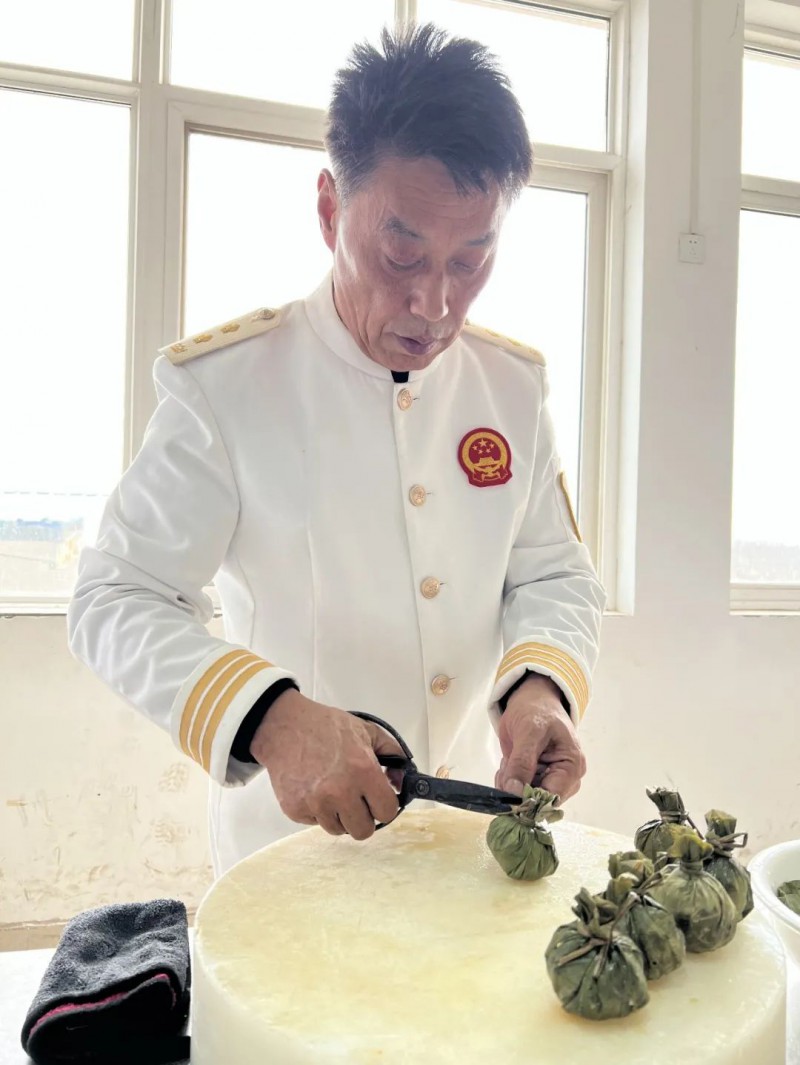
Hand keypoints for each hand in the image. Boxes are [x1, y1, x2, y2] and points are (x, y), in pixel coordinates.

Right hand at [249, 689, 401, 839]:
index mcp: (363, 771)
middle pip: (364, 830)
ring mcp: (316, 804)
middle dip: (364, 816)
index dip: (385, 805)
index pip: (387, 812)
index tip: (379, 799)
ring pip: (339, 830)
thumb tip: (401, 781)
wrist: (284, 727)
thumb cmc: (325, 726)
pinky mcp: (296, 810)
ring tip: (333, 791)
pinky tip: (315, 789)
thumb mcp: (366, 731)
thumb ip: (393, 753)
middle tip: (357, 799)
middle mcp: (340, 792)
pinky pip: (316, 823)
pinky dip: (318, 812)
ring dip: (340, 815)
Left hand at [495, 674, 585, 801]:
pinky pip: (518, 790)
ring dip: (509, 783)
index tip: (507, 790)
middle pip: (538, 801)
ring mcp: (549, 780)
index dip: (529, 799)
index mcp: (572, 767)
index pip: (552, 797)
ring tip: (508, 760)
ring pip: (525, 798)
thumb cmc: (538, 711)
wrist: (532, 701)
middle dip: (516, 788)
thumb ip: (522, 761)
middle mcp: (565, 779)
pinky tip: (507, 763)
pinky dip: (507, 780)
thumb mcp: (529, 732)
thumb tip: (515, 791)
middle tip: (506, 767)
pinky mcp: (535, 779)